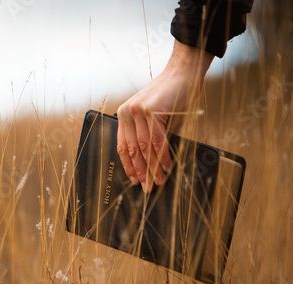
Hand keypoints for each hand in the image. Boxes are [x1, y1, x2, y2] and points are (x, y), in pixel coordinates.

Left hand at [116, 40, 213, 191]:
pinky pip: (156, 140)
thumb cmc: (172, 97)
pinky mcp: (149, 111)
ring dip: (152, 167)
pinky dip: (162, 156)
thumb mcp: (158, 120)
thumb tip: (152, 165)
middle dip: (140, 171)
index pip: (123, 146)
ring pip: (143, 147)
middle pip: (132, 149)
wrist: (184, 74)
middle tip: (147, 187)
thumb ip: (151, 139)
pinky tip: (166, 166)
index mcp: (124, 115)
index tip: (134, 179)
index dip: (128, 165)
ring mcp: (136, 111)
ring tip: (158, 181)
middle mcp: (126, 113)